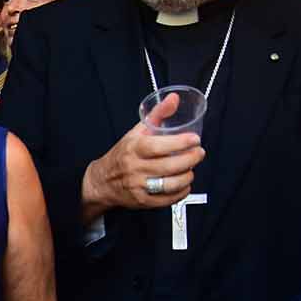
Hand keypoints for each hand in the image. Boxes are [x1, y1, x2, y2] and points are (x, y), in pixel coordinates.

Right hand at [81, 96, 204, 218]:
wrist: (101, 181)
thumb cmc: (122, 155)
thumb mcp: (136, 133)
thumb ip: (157, 115)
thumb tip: (173, 99)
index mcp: (133, 149)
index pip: (159, 146)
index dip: (180, 143)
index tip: (194, 139)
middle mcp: (135, 168)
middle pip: (169, 166)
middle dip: (191, 159)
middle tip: (198, 153)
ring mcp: (138, 186)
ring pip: (170, 184)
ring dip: (187, 176)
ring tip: (191, 169)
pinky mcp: (142, 201)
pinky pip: (167, 199)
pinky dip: (181, 192)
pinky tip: (184, 184)